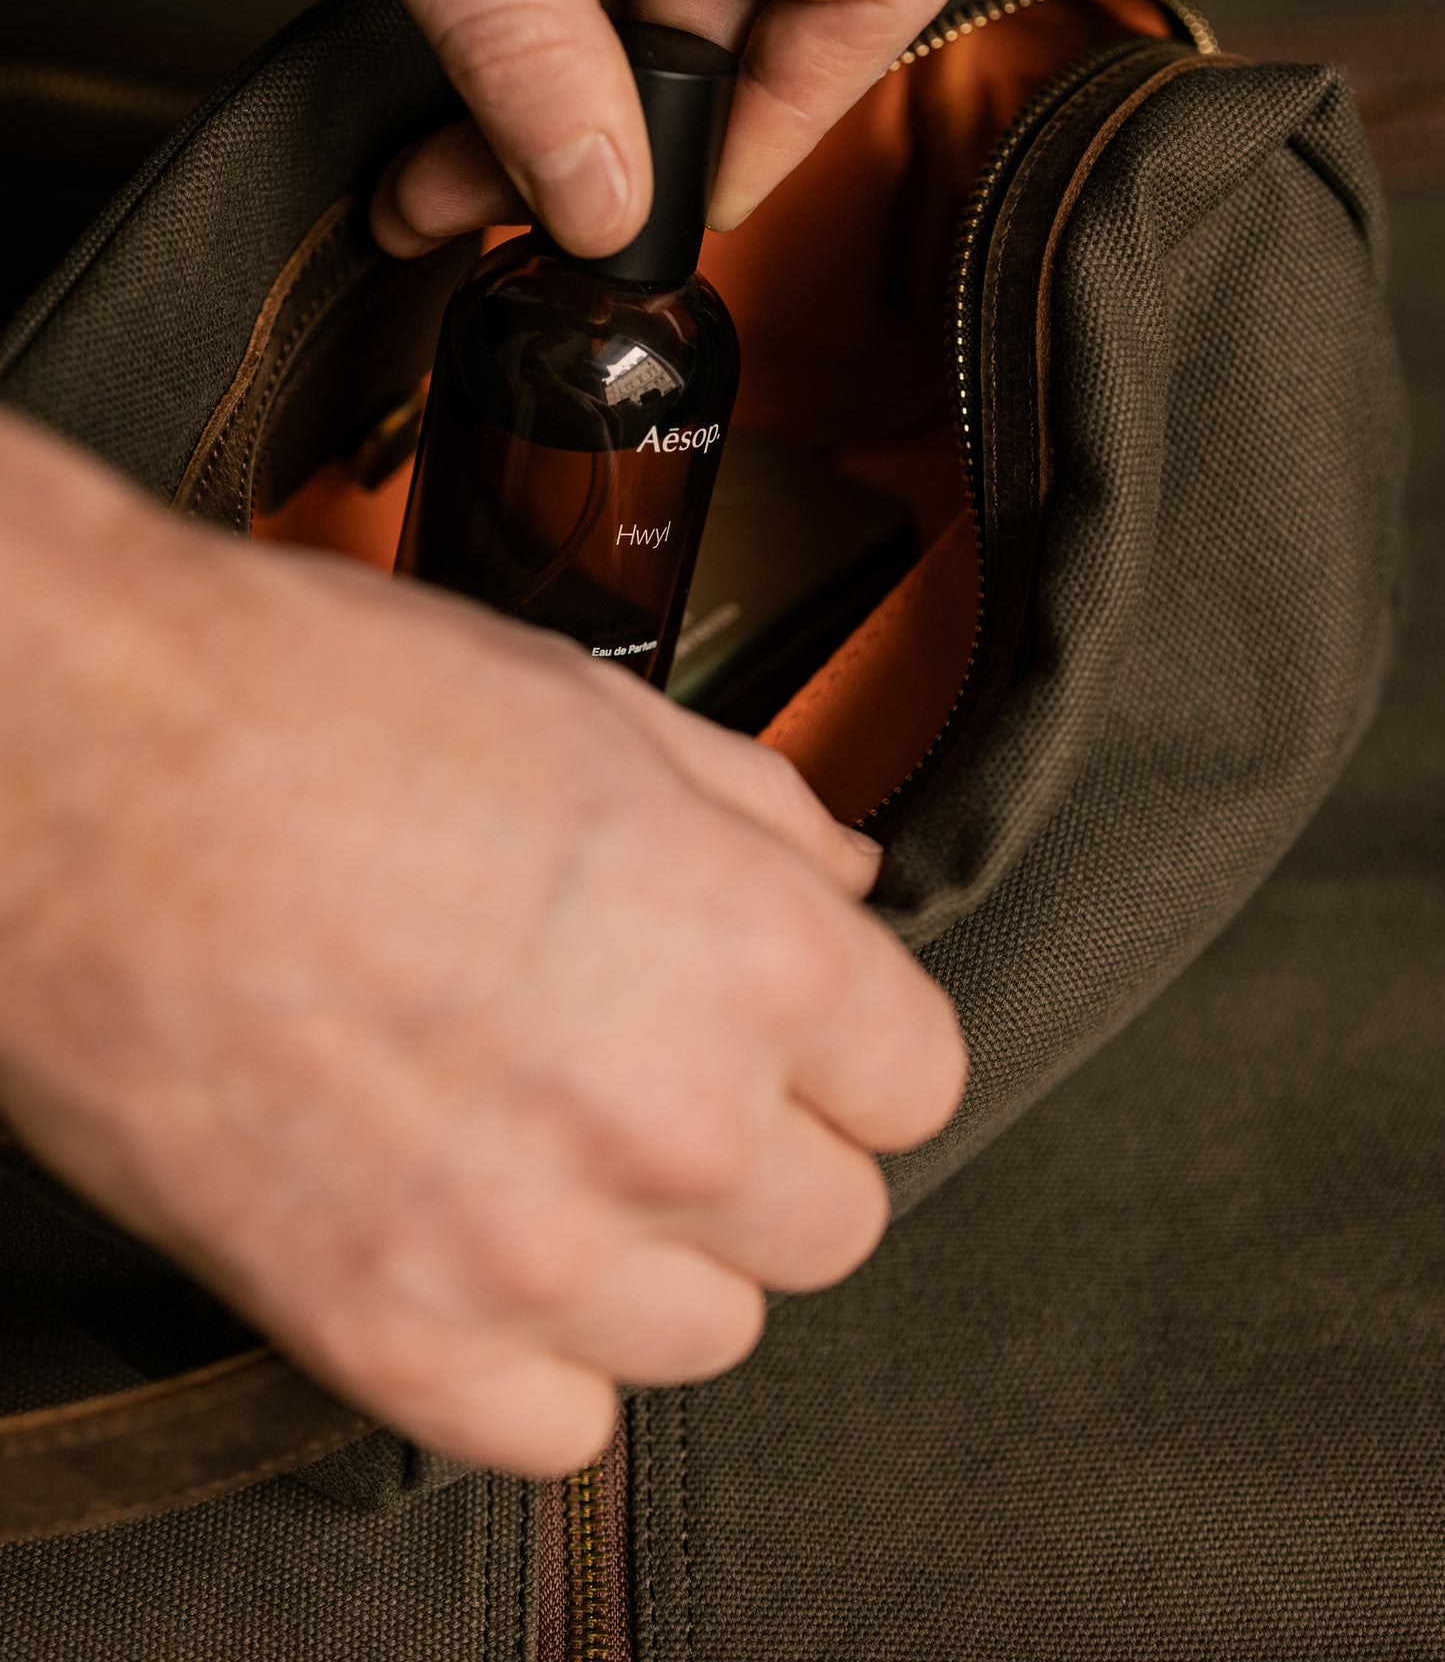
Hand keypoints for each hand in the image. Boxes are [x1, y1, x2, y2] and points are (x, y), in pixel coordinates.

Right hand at [0, 419, 964, 1474]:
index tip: (801, 1030)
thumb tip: (842, 873)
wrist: (81, 770)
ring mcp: (527, 1253)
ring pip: (710, 1333)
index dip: (857, 1043)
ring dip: (664, 1255)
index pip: (918, 1083)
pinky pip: (557, 1430)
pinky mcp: (384, 1336)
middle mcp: (666, 1123)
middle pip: (834, 1223)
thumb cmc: (311, 709)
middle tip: (668, 1075)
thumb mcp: (588, 705)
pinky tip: (485, 1245)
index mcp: (749, 952)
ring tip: (563, 1152)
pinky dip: (540, 1356)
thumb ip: (755, 811)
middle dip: (772, 1148)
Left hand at [156, 0, 960, 256]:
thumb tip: (608, 198)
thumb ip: (514, 38)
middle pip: (758, 3)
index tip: (688, 191)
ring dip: (568, 84)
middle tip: (478, 202)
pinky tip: (456, 58)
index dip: (801, 110)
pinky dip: (552, 5)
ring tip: (431, 160)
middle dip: (625, 130)